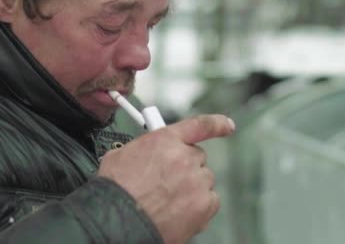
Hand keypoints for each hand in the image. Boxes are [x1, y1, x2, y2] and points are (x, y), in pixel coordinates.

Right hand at [97, 114, 235, 243]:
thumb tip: (147, 154)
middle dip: (184, 169)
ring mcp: (197, 181)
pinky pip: (210, 202)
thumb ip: (144, 149)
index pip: (199, 126)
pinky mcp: (204, 204)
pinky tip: (178, 213)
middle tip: (167, 183)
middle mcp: (185, 157)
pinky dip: (198, 208)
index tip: (227, 126)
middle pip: (197, 159)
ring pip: (203, 181)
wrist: (118, 220)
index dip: (217, 124)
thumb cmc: (116, 191)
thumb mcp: (121, 156)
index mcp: (165, 140)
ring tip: (167, 202)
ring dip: (190, 189)